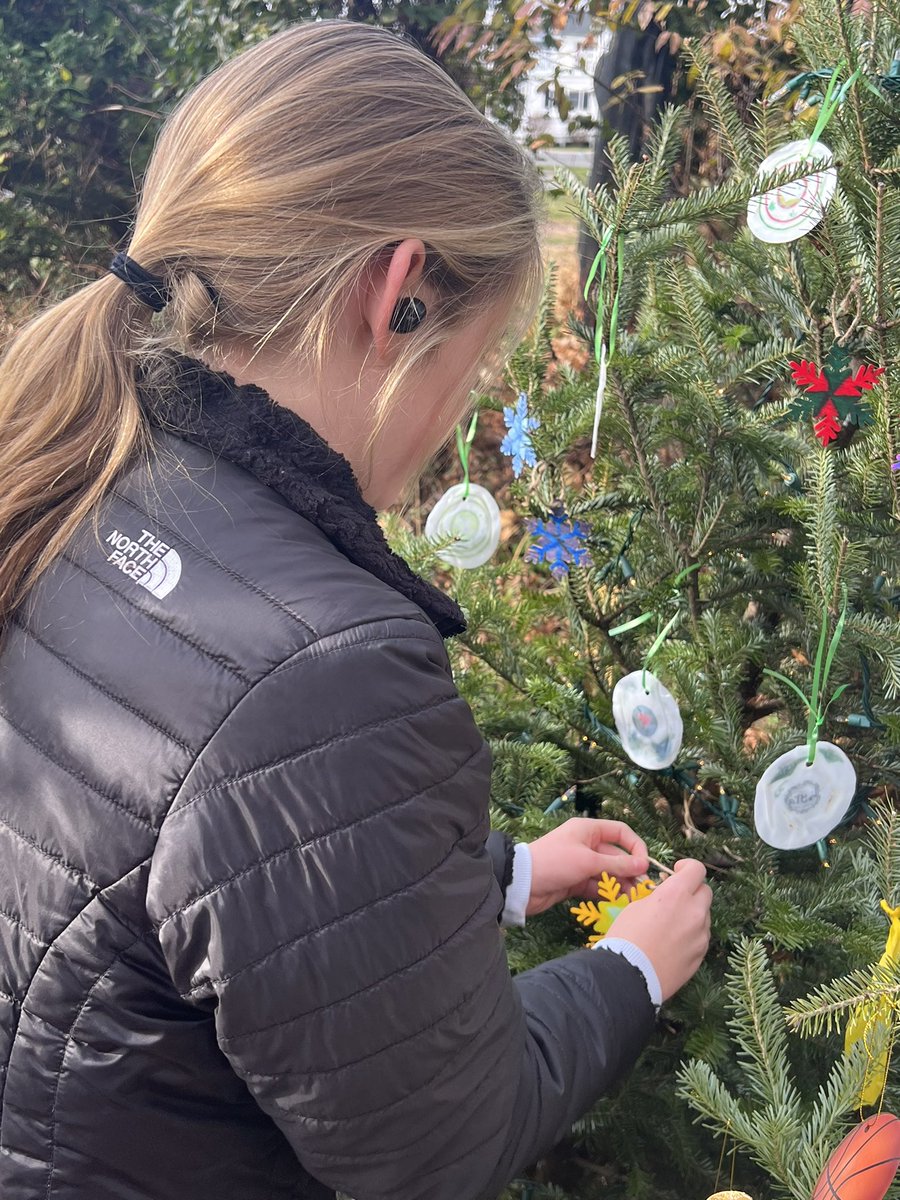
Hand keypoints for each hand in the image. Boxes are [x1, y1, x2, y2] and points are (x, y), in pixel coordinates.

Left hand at [525, 817, 648, 917]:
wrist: (522, 884)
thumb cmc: (555, 862)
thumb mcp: (588, 861)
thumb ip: (618, 864)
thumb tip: (644, 865)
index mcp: (589, 830)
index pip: (621, 832)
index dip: (635, 846)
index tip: (644, 864)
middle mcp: (587, 844)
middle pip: (616, 855)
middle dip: (629, 871)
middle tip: (642, 889)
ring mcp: (581, 864)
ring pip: (608, 873)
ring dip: (620, 884)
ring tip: (633, 899)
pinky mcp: (575, 881)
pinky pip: (597, 885)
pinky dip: (607, 893)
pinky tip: (618, 903)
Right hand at [607, 859, 711, 1001]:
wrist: (629, 976)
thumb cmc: (626, 937)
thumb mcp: (636, 906)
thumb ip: (659, 897)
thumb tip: (667, 897)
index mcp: (676, 894)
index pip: (697, 869)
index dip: (687, 867)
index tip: (676, 872)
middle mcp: (694, 912)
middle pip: (705, 891)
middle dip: (692, 891)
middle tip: (675, 899)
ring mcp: (701, 935)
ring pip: (704, 916)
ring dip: (692, 914)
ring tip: (671, 926)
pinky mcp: (701, 955)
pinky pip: (701, 937)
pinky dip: (692, 935)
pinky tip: (673, 944)